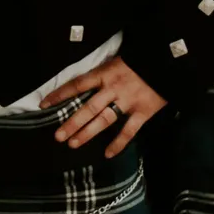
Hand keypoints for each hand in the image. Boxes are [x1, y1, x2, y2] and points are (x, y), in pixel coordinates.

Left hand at [42, 58, 164, 158]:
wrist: (168, 61)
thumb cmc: (141, 59)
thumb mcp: (118, 60)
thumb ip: (103, 73)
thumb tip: (84, 84)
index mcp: (105, 73)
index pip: (77, 85)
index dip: (60, 95)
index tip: (44, 104)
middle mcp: (113, 88)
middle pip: (88, 108)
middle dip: (71, 122)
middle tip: (58, 136)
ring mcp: (128, 101)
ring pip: (104, 120)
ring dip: (87, 133)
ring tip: (73, 144)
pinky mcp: (143, 112)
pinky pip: (129, 131)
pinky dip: (118, 143)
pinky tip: (108, 154)